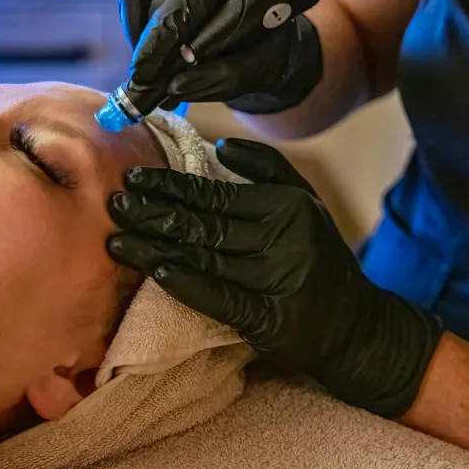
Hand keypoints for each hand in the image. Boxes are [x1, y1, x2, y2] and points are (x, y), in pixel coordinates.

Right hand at [64, 0, 321, 112]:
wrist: (265, 33)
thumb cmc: (266, 49)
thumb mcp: (263, 69)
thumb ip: (228, 77)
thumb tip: (177, 86)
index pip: (204, 0)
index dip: (179, 43)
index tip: (162, 83)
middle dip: (152, 46)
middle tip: (142, 88)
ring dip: (137, 32)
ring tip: (148, 66)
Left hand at [106, 138, 441, 417]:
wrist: (354, 322)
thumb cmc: (317, 252)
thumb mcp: (303, 199)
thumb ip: (265, 166)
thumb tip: (219, 145)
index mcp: (284, 206)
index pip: (215, 194)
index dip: (171, 186)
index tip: (134, 177)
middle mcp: (281, 240)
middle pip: (204, 224)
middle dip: (153, 213)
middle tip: (114, 202)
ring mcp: (276, 281)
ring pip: (204, 258)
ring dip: (155, 248)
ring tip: (116, 238)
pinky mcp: (270, 320)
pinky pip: (221, 297)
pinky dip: (187, 284)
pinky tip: (157, 271)